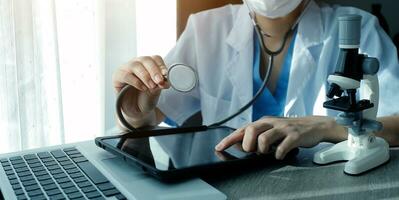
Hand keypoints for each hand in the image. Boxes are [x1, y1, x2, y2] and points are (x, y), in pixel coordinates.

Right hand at [112, 55, 169, 119]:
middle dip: (154, 71)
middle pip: (145, 60)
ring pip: (135, 65)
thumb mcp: (156, 91)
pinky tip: (142, 88)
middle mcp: (137, 63)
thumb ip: (160, 84)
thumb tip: (165, 81)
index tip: (165, 74)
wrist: (136, 110)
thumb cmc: (146, 97)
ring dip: (145, 76)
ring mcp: (126, 69)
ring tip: (151, 86)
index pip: (155, 58)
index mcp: (148, 64)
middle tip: (159, 81)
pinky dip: (136, 82)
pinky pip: (126, 75)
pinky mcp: (117, 77)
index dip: (161, 65)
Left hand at [215, 116, 344, 159]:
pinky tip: (280, 155)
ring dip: (262, 150)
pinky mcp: (295, 135)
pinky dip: (278, 154)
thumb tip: (238, 145)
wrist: (314, 125)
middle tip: (253, 151)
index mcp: (263, 122)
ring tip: (268, 153)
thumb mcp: (271, 129)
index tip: (219, 147)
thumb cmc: (289, 130)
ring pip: (264, 139)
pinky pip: (282, 147)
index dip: (229, 139)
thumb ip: (256, 136)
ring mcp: (283, 128)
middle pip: (250, 130)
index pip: (242, 129)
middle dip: (247, 145)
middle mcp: (271, 123)